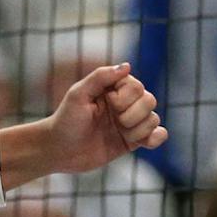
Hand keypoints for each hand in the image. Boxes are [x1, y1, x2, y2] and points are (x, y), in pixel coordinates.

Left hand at [41, 63, 166, 176]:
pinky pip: (156, 135)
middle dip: (133, 114)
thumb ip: (101, 77)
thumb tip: (127, 65)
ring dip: (138, 129)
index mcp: (114, 89)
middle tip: (114, 121)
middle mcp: (125, 103)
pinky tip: (146, 141)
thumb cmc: (66, 120)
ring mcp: (130, 122)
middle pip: (150, 101)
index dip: (124, 98)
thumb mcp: (78, 94)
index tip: (106, 103)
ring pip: (153, 119)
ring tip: (121, 134)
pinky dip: (156, 137)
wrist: (59, 151)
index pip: (136, 87)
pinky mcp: (133, 141)